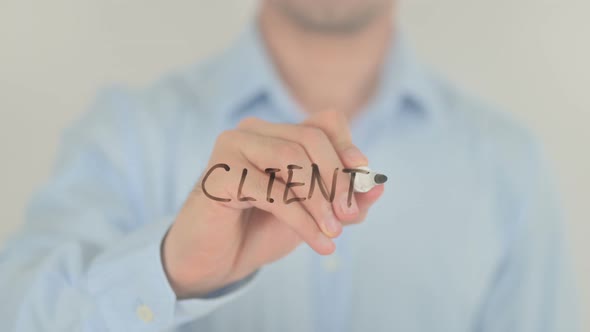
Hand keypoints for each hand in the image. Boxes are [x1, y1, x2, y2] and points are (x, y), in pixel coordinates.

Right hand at [161, 111, 384, 297]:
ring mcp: (233, 147)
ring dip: (320, 200)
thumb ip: (344, 201)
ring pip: (292, 158)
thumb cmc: (261, 229)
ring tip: (333, 233)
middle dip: (337, 179)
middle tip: (349, 217)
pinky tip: (319, 243)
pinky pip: (273, 191)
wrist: (215, 260)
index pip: (325, 122)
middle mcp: (253, 131)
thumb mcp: (314, 214)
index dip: (347, 148)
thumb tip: (379, 187)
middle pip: (311, 138)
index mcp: (276, 132)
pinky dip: (303, 220)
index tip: (363, 181)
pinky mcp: (220, 173)